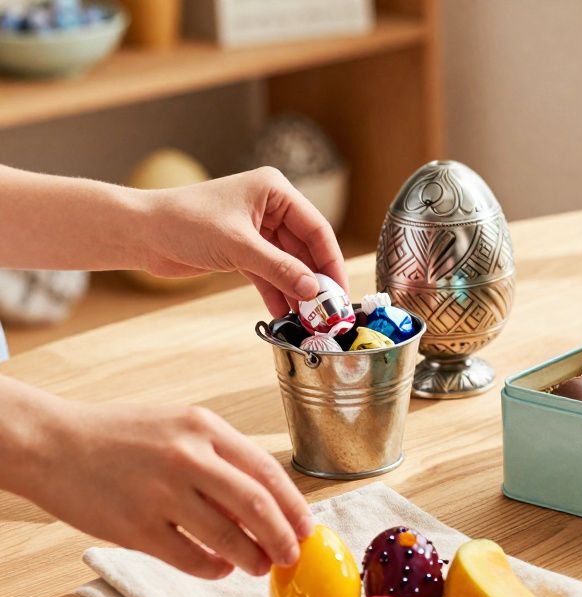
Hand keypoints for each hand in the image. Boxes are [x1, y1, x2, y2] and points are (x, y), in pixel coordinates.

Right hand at [21, 397, 314, 578]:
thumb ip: (220, 458)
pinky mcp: (134, 527)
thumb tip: (266, 504)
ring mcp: (159, 493)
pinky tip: (219, 568)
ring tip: (258, 566)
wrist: (51, 442)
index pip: (267, 471)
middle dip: (282, 538)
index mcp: (204, 427)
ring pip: (227, 537)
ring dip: (251, 558)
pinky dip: (212, 568)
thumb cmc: (120, 436)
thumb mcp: (178, 427)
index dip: (294, 506)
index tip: (306, 527)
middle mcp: (187, 457)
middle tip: (291, 556)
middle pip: (256, 506)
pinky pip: (189, 557)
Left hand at [142, 167, 348, 316]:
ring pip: (289, 265)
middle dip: (315, 281)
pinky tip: (285, 314)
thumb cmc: (182, 222)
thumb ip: (279, 269)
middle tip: (328, 311)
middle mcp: (270, 208)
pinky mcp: (243, 251)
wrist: (139, 233)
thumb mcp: (238, 246)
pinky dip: (277, 293)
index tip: (340, 291)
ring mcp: (257, 231)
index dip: (331, 262)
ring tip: (308, 319)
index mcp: (275, 191)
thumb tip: (314, 291)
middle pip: (306, 249)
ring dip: (297, 291)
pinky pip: (270, 274)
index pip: (317, 228)